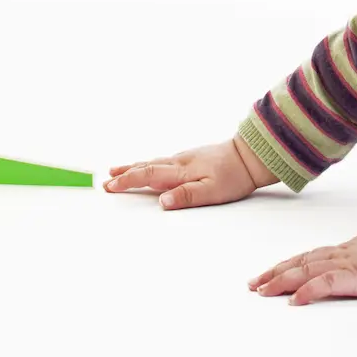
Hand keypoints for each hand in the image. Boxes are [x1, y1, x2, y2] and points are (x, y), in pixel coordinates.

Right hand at [104, 136, 275, 209]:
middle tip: (106, 181)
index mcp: (180, 171)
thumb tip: (161, 201)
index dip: (128, 181)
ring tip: (117, 171)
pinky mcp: (191, 158)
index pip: (148, 175)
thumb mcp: (212, 191)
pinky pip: (162, 161)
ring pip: (153, 162)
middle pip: (145, 166)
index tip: (110, 187)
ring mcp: (184, 158)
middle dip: (124, 174)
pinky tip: (147, 166)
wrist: (250, 155)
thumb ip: (186, 197)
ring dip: (133, 167)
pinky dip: (148, 164)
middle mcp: (179, 161)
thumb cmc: (233, 176)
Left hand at [249, 227, 356, 305]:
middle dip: (276, 272)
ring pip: (307, 269)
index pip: (310, 256)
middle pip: (301, 261)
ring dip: (282, 280)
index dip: (288, 264)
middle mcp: (344, 255)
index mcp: (349, 251)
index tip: (269, 273)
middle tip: (254, 284)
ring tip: (263, 291)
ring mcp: (349, 265)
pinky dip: (307, 290)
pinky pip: (327, 283)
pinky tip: (293, 300)